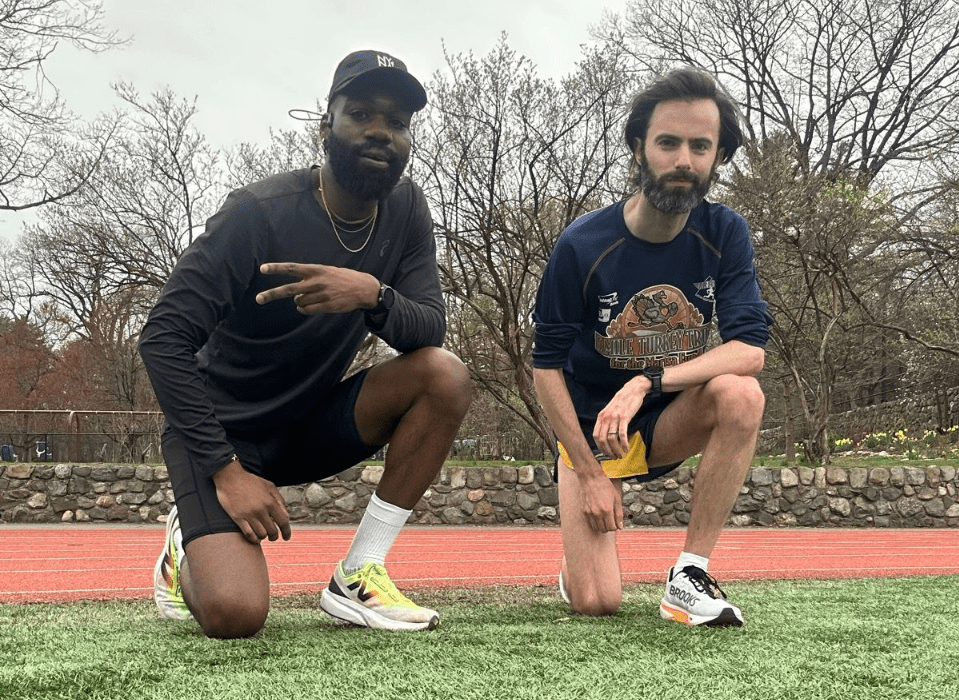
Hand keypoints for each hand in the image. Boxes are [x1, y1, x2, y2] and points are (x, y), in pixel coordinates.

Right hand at [213, 460, 290, 543]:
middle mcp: (260, 510)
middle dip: (274, 536)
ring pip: (261, 534)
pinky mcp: (237, 518)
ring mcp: (248, 515)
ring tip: (263, 535)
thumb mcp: (269, 486)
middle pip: (272, 531)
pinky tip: (255, 538)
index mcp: (270, 502)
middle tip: (273, 537)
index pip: (283, 521)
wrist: (230, 478)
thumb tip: (286, 515)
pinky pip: (248, 534)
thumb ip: (279, 500)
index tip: (287, 537)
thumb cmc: (250, 481)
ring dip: (264, 537)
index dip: (287, 532)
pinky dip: (254, 539)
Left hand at [255, 262, 377, 314]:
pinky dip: (305, 309)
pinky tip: (310, 306)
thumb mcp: (326, 271)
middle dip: (272, 294)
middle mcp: (316, 282)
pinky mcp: (326, 305)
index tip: (263, 268)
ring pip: (298, 302)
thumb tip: (294, 296)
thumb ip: (309, 279)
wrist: (363, 288)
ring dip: (299, 302)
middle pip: (289, 289)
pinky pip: (307, 310)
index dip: (277, 268)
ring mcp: (321, 294)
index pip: (292, 268)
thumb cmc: (342, 278)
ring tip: (310, 297)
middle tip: (258, 299)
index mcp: (316, 270)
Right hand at [576, 469, 623, 533]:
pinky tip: (598, 515)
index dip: (615, 527)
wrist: (591, 478)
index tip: (616, 523)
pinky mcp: (584, 511)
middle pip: (604, 530)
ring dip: (601, 526)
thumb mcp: (617, 498)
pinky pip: (590, 523)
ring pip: (596, 528)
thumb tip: (620, 527)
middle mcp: (597, 513)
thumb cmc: (605, 487)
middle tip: (610, 520)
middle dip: (609, 527)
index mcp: (607, 510)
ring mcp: (589, 513)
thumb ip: (619, 514)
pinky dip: (595, 522)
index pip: (612, 528)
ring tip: (604, 519)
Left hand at [593, 377, 648, 458]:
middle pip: (603, 440)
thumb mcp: (611, 411)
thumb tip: (607, 436)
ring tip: (621, 455)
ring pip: (612, 439)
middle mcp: (606, 417)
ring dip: (616, 450)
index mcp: (601, 416)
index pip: (596, 436)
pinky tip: (627, 448)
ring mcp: (615, 417)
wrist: (633, 389)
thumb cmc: (623, 402)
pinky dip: (624, 443)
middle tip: (614, 457)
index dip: (600, 447)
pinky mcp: (625, 417)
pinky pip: (622, 434)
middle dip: (608, 452)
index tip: (605, 453)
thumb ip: (607, 422)